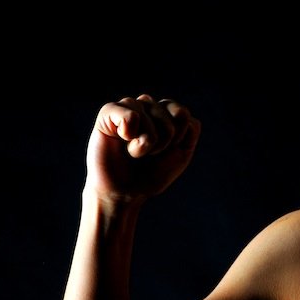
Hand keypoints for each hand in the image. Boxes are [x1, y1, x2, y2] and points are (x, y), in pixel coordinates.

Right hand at [86, 94, 200, 202]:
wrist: (124, 193)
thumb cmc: (151, 174)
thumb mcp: (181, 153)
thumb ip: (191, 129)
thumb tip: (180, 111)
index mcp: (165, 113)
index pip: (182, 114)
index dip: (178, 137)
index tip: (166, 151)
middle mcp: (147, 106)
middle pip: (173, 112)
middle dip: (166, 141)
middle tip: (148, 154)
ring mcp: (128, 107)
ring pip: (153, 111)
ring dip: (148, 141)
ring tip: (134, 151)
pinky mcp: (108, 113)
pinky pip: (130, 115)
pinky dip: (130, 132)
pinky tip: (122, 139)